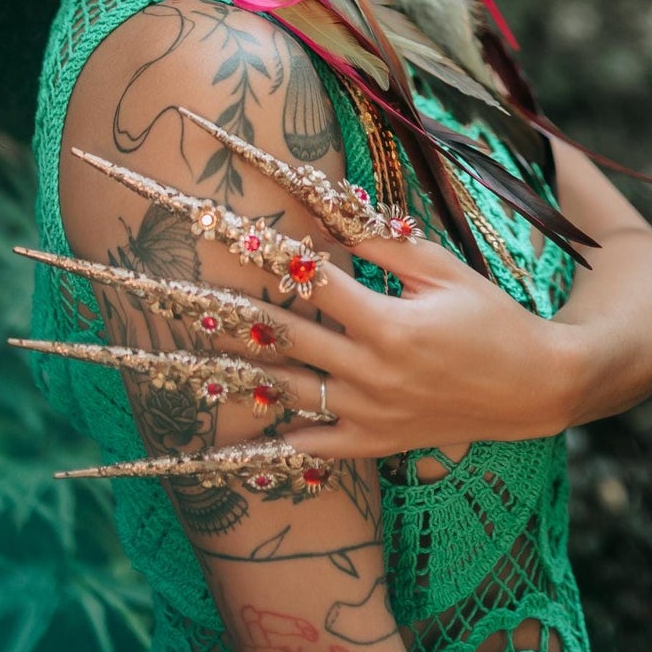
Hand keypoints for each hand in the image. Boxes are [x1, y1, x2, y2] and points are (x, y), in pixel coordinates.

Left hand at [13, 106, 580, 482]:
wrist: (540, 389)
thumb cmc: (490, 313)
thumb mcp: (441, 266)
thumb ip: (376, 236)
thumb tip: (315, 192)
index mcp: (381, 320)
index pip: (292, 267)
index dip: (234, 232)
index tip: (183, 206)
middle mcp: (358, 370)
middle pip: (256, 327)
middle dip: (181, 300)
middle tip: (111, 276)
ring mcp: (354, 413)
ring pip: (259, 387)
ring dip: (189, 368)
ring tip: (121, 353)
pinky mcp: (358, 443)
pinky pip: (289, 455)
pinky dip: (236, 456)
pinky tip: (176, 460)